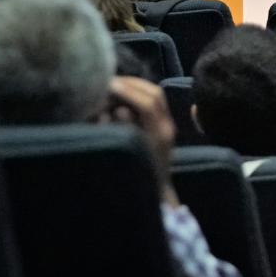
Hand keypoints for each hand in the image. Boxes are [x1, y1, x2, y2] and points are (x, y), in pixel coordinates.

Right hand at [107, 76, 176, 201]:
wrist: (156, 195)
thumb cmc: (138, 179)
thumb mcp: (127, 153)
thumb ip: (122, 131)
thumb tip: (117, 109)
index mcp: (159, 135)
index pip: (147, 103)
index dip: (127, 91)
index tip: (107, 84)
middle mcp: (167, 128)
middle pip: (154, 93)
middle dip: (131, 83)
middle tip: (109, 80)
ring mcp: (168, 127)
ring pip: (156, 95)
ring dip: (135, 86)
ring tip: (114, 85)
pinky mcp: (164, 127)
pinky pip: (154, 102)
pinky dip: (138, 94)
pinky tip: (122, 95)